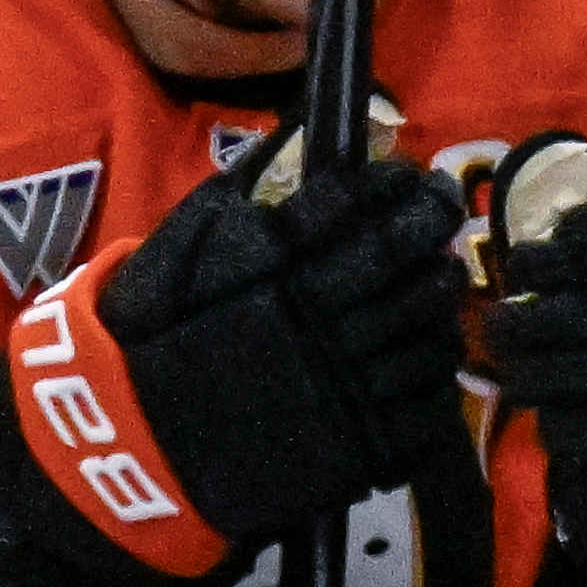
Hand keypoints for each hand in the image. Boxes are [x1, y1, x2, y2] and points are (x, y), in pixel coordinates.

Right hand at [28, 148, 469, 565]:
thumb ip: (240, 197)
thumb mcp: (179, 254)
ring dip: (442, 296)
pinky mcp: (363, 447)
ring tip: (443, 274)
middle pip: (400, 263)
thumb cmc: (157, 339)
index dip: (391, 188)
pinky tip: (432, 345)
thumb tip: (296, 139)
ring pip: (425, 331)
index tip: (410, 176)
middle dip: (432, 226)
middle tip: (444, 207)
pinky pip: (428, 402)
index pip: (349, 209)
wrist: (142, 444)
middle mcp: (313, 324)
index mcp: (265, 273)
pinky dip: (437, 368)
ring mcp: (345, 389)